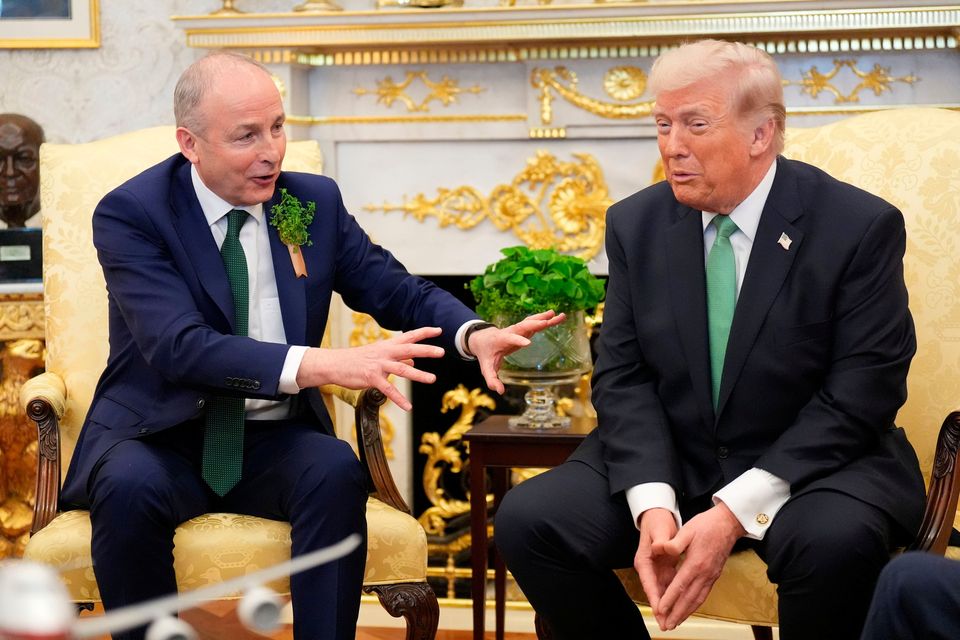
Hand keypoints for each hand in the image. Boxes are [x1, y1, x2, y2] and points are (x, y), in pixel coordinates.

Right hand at [296, 326, 444, 410]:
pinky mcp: (371, 378)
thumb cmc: (357, 360)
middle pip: (408, 349)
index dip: (424, 332)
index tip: (438, 330)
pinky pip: (388, 390)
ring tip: (432, 379)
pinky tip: (408, 407)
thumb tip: (413, 361)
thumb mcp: (378, 355)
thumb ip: (397, 358)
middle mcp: (385, 353)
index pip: (409, 336)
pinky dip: (399, 399)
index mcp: (387, 345)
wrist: (335, 364)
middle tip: (441, 352)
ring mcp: (378, 365)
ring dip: (418, 375)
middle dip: (426, 350)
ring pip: (401, 369)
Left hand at [466, 310, 565, 393]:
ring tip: (558, 315)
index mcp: (501, 340)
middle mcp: (510, 332)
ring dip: (544, 318)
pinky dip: (546, 319)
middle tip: (547, 322)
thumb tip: (500, 391)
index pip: (509, 339)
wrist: (482, 338)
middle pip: (523, 326)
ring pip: (531, 322)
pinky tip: (556, 316)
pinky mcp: (523, 329)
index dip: (518, 341)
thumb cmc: (486, 354)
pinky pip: (535, 323)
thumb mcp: (486, 368)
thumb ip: (492, 380)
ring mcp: (517, 329)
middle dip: (535, 324)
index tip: (528, 343)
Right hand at [635, 508, 679, 617]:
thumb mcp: (659, 529)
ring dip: (668, 606)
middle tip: (667, 624)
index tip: (661, 610)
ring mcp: (656, 569)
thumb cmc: (657, 521)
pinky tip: (680, 606)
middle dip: (661, 609)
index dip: (655, 598)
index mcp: (644, 560)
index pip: (649, 583)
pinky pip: (669, 586)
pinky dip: (674, 597)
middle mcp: (648, 568)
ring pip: (662, 592)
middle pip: (654, 592)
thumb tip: (659, 547)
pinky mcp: (664, 568)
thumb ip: (661, 540)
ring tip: (674, 621)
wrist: (657, 515)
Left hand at [653, 503, 745, 630]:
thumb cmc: (707, 525)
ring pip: (697, 599)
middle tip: (666, 625)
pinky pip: (704, 594)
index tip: (660, 609)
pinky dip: (695, 605)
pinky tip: (689, 609)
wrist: (729, 523)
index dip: (669, 599)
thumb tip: (662, 549)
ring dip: (686, 613)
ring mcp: (711, 576)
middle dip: (676, 613)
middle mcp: (705, 573)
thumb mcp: (687, 529)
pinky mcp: (714, 575)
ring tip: (676, 623)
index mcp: (696, 563)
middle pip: (689, 598)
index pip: (680, 585)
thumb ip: (674, 542)